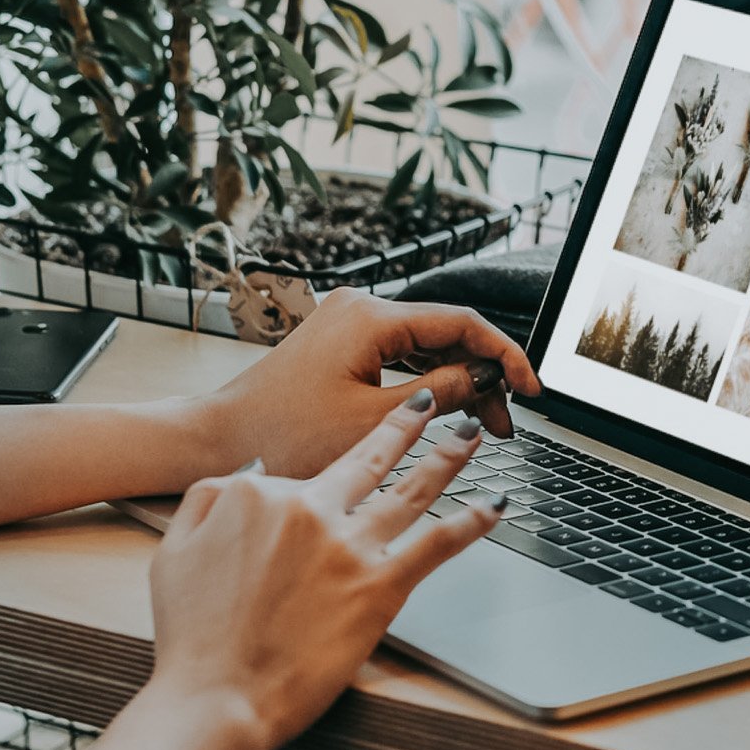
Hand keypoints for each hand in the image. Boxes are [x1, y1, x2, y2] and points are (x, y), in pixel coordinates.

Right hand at [148, 390, 503, 749]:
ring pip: (413, 489)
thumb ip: (209, 498)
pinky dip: (471, 522)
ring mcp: (350, 546)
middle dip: (407, 425)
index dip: (317, 486)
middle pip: (371, 457)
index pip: (304, 474)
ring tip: (471, 435)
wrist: (214, 698)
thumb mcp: (175, 549)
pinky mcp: (380, 587)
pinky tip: (495, 506)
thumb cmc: (192, 636)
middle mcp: (312, 509)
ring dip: (447, 457)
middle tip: (430, 406)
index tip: (334, 482)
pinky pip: (436, 544)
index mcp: (262, 494)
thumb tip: (251, 473)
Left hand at [198, 290, 541, 477]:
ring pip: (426, 347)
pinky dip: (427, 384)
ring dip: (457, 383)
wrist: (218, 440)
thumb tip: (484, 380)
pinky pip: (400, 356)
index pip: (461, 323)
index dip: (503, 355)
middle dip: (482, 377)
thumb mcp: (373, 423)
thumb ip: (439, 395)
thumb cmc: (282, 435)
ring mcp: (350, 325)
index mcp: (372, 317)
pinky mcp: (342, 346)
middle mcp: (362, 309)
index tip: (531, 388)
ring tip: (484, 426)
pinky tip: (447, 414)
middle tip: (506, 423)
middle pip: (446, 333)